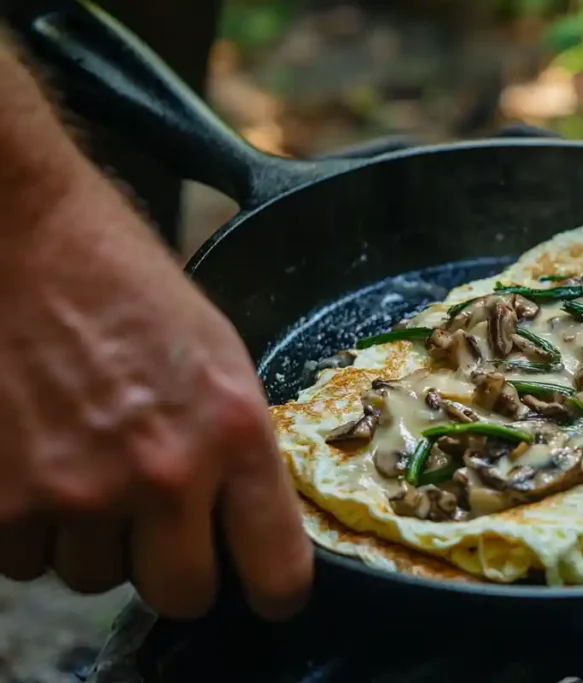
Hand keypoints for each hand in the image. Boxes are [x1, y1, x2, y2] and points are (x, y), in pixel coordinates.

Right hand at [0, 167, 312, 619]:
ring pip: (91, 577)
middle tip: (156, 523)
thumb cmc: (127, 287)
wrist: (25, 237)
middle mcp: (163, 473)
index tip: (266, 590)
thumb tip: (245, 520)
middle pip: (182, 595)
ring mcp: (75, 492)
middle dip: (172, 568)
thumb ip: (237, 446)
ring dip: (90, 538)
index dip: (274, 591)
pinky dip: (27, 525)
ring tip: (82, 462)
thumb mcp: (218, 357)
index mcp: (235, 433)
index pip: (278, 570)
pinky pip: (22, 559)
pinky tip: (33, 461)